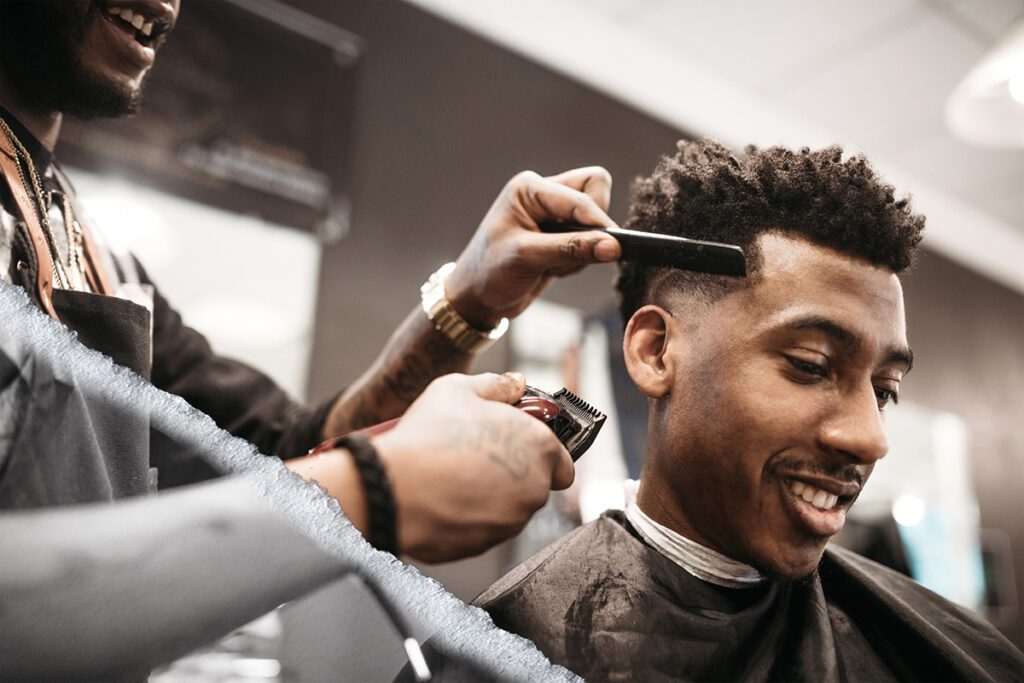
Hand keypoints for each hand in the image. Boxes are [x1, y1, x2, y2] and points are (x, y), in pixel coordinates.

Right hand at [372, 372, 572, 562]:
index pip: (563, 461)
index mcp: (539, 447)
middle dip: (513, 472)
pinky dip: (470, 516)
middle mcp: (534, 488)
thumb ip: (497, 385)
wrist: (393, 488)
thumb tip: (515, 383)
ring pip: (509, 509)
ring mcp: (511, 521)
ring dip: (491, 495)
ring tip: (455, 474)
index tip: (515, 445)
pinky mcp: (486, 544)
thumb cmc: (428, 435)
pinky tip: (444, 497)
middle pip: (534, 484)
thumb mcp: (459, 389)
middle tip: (477, 454)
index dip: (540, 452)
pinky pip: (483, 528)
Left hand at [445, 167, 621, 327]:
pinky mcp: (561, 236)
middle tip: (575, 252)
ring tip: (553, 265)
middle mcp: (543, 195)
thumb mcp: (527, 258)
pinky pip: (590, 241)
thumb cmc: (489, 272)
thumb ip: (571, 249)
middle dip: (593, 225)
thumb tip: (612, 246)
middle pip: (594, 191)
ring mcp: (553, 214)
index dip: (597, 221)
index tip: (613, 246)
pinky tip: (554, 269)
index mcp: (529, 189)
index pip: (581, 195)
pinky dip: (579, 259)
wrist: (476, 298)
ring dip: (585, 246)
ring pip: (595, 219)